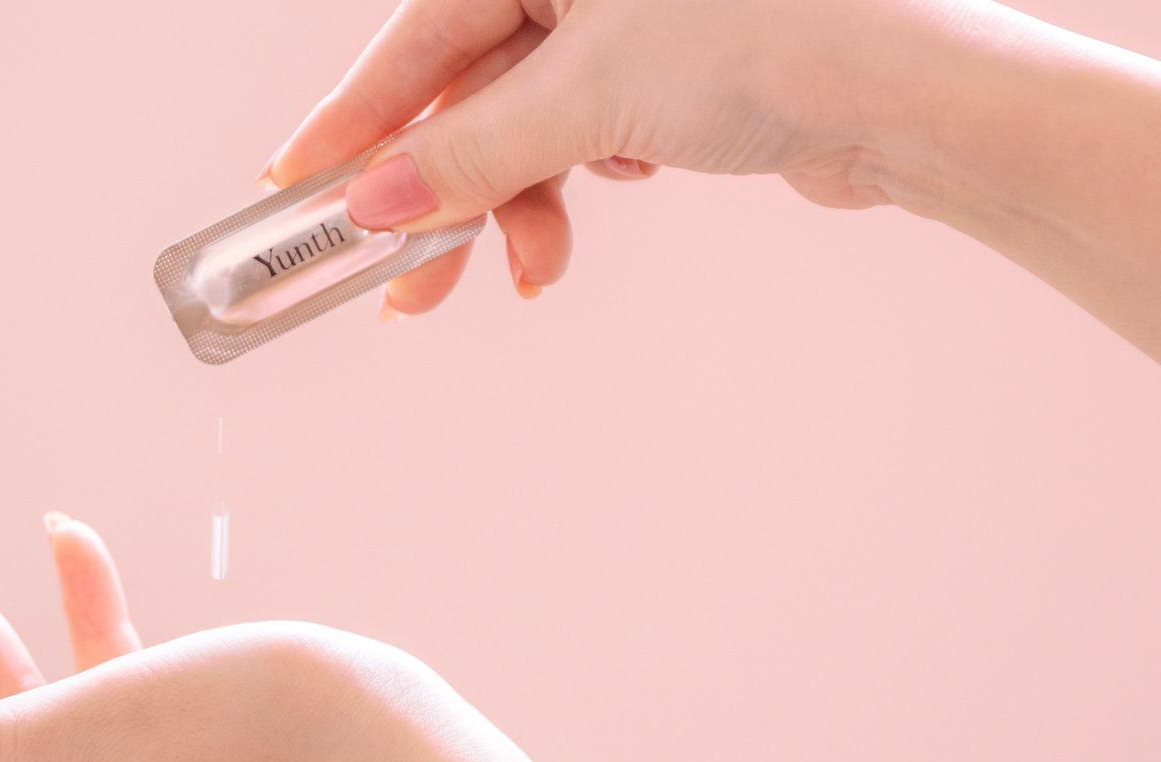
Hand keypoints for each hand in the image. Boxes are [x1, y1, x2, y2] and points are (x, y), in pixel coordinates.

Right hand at [265, 0, 1160, 358]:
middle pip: (468, 97)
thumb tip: (373, 203)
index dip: (356, 122)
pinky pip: (575, 149)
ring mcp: (623, 32)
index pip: (419, 38)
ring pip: (522, 135)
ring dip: (512, 212)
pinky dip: (568, 196)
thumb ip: (469, 150)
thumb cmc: (768, 40)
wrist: (907, 96)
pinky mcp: (661, 85)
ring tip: (527, 270)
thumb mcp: (588, 94)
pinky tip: (584, 222)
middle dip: (441, 197)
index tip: (299, 187)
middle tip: (400, 284)